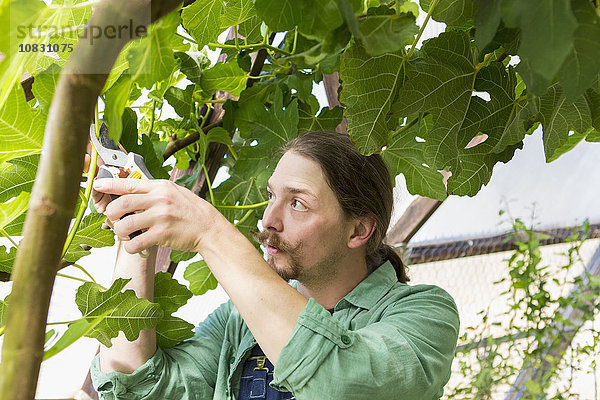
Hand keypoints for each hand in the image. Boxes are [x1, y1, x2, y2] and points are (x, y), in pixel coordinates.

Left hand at [92, 178, 216, 253]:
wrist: (209, 228)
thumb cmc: (191, 211)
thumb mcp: (175, 192)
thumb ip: (154, 191)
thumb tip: (130, 191)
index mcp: (161, 187)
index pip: (129, 183)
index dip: (109, 184)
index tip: (97, 184)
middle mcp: (159, 199)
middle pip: (121, 204)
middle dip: (111, 214)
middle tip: (114, 220)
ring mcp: (160, 217)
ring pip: (124, 225)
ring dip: (120, 233)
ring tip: (126, 235)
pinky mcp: (162, 234)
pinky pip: (135, 243)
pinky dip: (131, 247)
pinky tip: (137, 246)